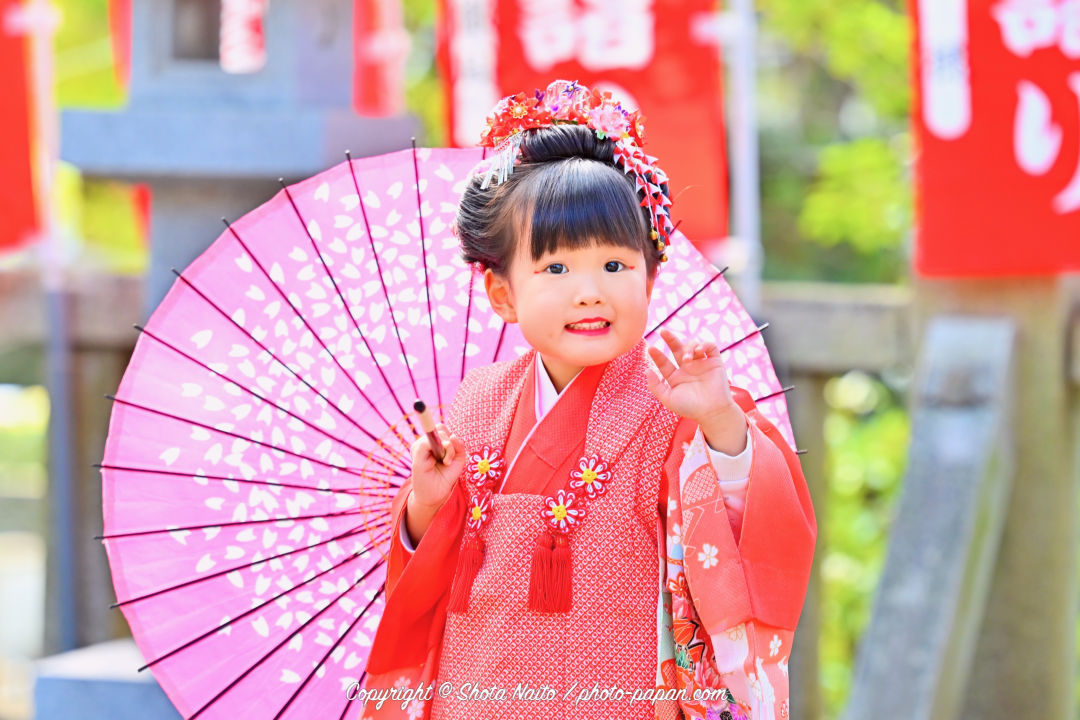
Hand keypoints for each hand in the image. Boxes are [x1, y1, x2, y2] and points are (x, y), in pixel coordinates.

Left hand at [405, 423, 465, 543]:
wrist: (433, 496)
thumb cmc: (422, 480)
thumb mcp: (418, 464)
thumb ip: (425, 447)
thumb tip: (448, 436)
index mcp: (423, 444)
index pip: (427, 428)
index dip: (425, 416)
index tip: (420, 405)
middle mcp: (435, 443)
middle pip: (439, 429)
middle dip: (439, 441)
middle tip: (436, 457)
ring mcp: (448, 447)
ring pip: (449, 436)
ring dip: (447, 449)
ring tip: (443, 463)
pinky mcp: (459, 453)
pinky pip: (458, 442)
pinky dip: (455, 449)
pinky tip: (448, 462)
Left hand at [646, 328, 746, 454]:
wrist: (712, 412)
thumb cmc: (690, 408)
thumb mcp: (668, 399)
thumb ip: (655, 386)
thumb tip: (647, 370)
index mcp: (676, 377)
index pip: (664, 362)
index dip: (657, 355)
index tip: (651, 349)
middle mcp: (687, 368)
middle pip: (677, 348)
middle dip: (670, 339)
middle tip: (663, 331)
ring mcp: (701, 364)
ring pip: (692, 345)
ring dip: (688, 347)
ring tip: (686, 358)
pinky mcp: (714, 362)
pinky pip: (710, 346)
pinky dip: (704, 344)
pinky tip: (699, 351)